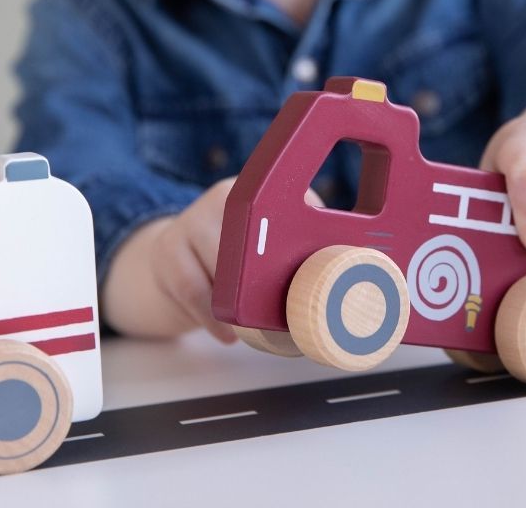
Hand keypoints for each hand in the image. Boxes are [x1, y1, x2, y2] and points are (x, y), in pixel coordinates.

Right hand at [102, 180, 324, 341]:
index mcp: (261, 191)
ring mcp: (192, 218)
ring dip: (242, 302)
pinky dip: (214, 316)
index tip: (316, 273)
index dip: (303, 239)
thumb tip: (357, 277)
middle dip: (270, 279)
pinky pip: (193, 288)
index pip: (288, 206)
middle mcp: (226, 196)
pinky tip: (230, 334)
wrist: (173, 263)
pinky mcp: (168, 249)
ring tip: (258, 327)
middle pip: (253, 238)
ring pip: (223, 264)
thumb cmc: (238, 262)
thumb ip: (304, 251)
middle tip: (291, 310)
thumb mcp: (269, 245)